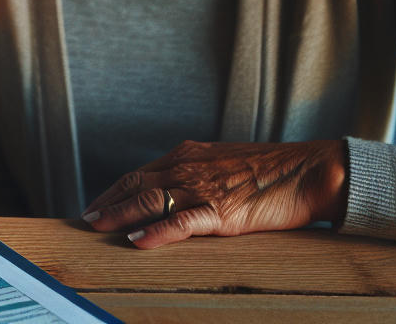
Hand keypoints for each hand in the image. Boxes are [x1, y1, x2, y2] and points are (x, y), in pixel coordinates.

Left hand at [82, 139, 347, 248]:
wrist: (307, 171)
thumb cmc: (271, 172)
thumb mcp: (224, 165)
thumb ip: (198, 174)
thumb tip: (176, 190)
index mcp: (190, 155)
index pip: (141, 173)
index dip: (115, 190)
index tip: (96, 204)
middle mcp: (190, 167)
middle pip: (137, 184)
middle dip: (108, 202)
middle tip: (87, 219)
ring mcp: (204, 188)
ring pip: (151, 200)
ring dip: (121, 214)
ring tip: (100, 227)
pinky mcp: (221, 211)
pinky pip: (181, 222)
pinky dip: (156, 231)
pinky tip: (138, 240)